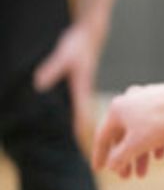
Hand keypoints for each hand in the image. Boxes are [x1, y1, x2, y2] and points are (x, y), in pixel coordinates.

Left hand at [33, 22, 101, 140]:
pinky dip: (87, 118)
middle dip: (93, 134)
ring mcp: (87, 89)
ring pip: (93, 112)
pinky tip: (89, 125)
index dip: (81, 128)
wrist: (90, 34)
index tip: (84, 143)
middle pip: (90, 116)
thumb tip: (38, 84)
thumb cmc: (77, 45)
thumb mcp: (63, 55)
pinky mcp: (85, 86)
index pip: (82, 110)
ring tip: (98, 148)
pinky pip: (86, 107)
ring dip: (95, 128)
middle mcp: (87, 90)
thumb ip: (52, 69)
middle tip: (96, 154)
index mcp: (83, 86)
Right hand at [92, 82, 163, 178]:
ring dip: (140, 154)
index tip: (98, 170)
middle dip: (124, 159)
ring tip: (142, 174)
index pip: (103, 137)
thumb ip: (120, 157)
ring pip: (140, 132)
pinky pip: (155, 125)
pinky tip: (159, 156)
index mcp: (116, 109)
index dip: (100, 155)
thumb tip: (112, 165)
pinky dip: (155, 141)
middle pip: (123, 136)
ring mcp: (147, 100)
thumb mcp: (135, 145)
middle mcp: (129, 101)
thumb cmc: (160, 122)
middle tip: (126, 177)